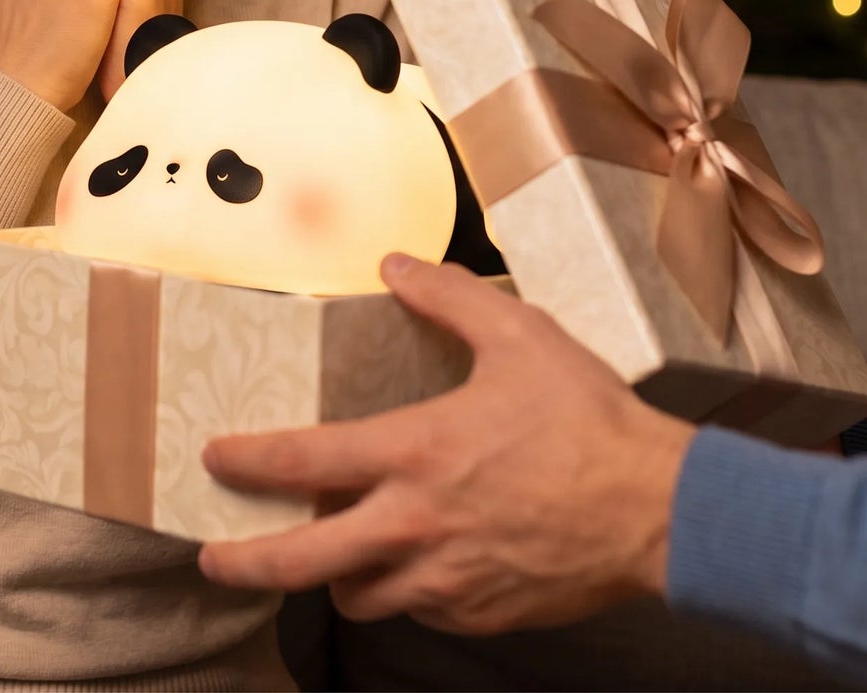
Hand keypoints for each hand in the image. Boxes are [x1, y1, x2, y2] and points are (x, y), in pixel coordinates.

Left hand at [197, 255, 695, 636]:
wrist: (664, 514)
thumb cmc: (589, 422)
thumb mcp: (518, 334)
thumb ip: (447, 296)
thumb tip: (395, 264)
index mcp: (415, 454)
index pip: (304, 460)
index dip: (249, 460)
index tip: (215, 460)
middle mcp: (416, 527)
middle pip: (303, 560)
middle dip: (246, 562)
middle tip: (214, 559)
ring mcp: (447, 580)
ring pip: (358, 596)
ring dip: (333, 576)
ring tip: (324, 554)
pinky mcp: (481, 614)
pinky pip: (417, 611)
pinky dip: (400, 590)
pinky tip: (409, 563)